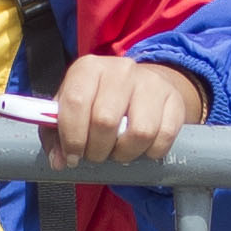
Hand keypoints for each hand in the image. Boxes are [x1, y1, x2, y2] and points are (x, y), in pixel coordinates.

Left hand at [43, 54, 206, 168]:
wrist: (140, 87)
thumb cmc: (97, 102)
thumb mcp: (69, 111)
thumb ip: (56, 136)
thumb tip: (59, 162)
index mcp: (88, 68)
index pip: (76, 102)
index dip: (72, 137)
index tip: (73, 157)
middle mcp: (120, 70)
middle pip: (105, 121)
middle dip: (97, 150)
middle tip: (96, 155)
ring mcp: (150, 82)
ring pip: (139, 133)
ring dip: (124, 154)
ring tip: (118, 153)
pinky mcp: (174, 100)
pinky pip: (163, 138)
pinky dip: (150, 153)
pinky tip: (140, 149)